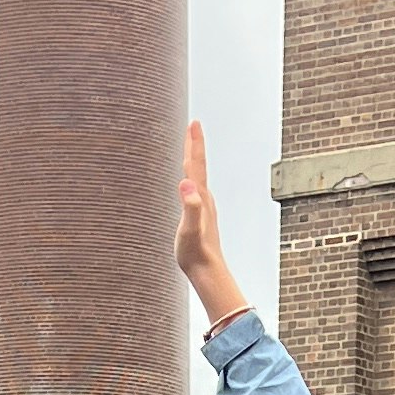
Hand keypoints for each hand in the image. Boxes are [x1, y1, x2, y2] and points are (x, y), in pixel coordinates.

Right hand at [175, 120, 248, 327]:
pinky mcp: (200, 217)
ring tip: (189, 148)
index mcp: (199, 197)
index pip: (196, 164)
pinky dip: (191, 178)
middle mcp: (203, 199)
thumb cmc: (196, 253)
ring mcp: (203, 208)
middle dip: (194, 145)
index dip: (194, 143)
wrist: (207, 271)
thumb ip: (190, 206)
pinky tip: (190, 183)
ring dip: (194, 160)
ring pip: (198, 177)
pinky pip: (195, 190)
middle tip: (193, 125)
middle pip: (198, 166)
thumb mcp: (189, 229)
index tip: (194, 123)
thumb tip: (186, 184)